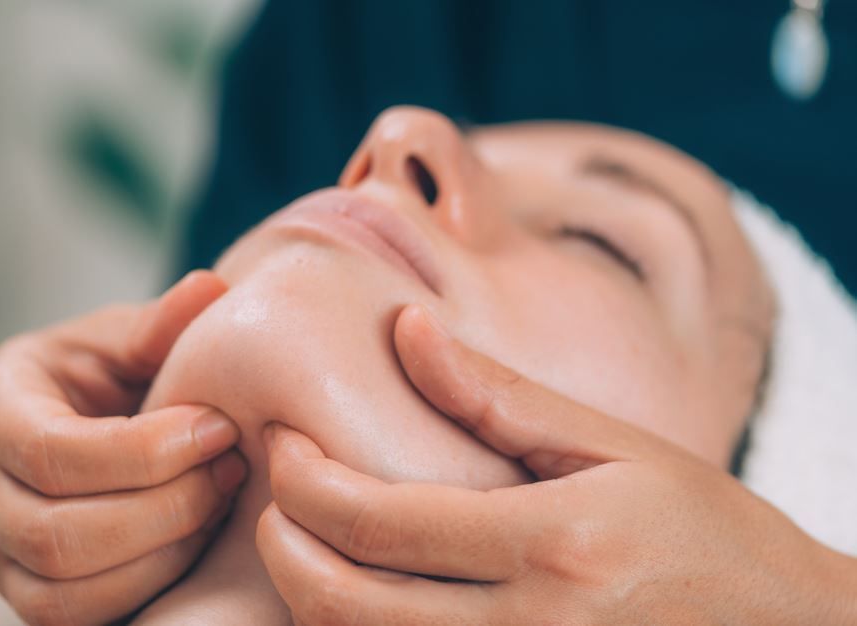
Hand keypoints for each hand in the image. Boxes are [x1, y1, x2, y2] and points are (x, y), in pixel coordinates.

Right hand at [0, 270, 246, 625]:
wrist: (97, 421)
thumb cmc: (114, 374)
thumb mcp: (129, 338)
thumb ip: (162, 324)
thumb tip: (208, 289)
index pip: (52, 452)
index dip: (144, 451)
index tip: (218, 426)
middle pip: (58, 533)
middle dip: (165, 506)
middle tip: (232, 467)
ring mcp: (3, 550)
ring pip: (67, 589)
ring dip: (164, 550)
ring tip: (222, 499)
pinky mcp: (35, 591)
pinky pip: (81, 616)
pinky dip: (151, 585)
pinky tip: (200, 539)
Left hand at [258, 304, 856, 624]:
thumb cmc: (704, 532)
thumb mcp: (614, 448)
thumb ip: (499, 398)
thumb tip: (407, 330)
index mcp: (550, 546)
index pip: (376, 521)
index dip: (305, 482)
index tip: (284, 443)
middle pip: (345, 604)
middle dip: (282, 546)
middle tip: (275, 492)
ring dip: (305, 597)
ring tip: (301, 535)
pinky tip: (357, 586)